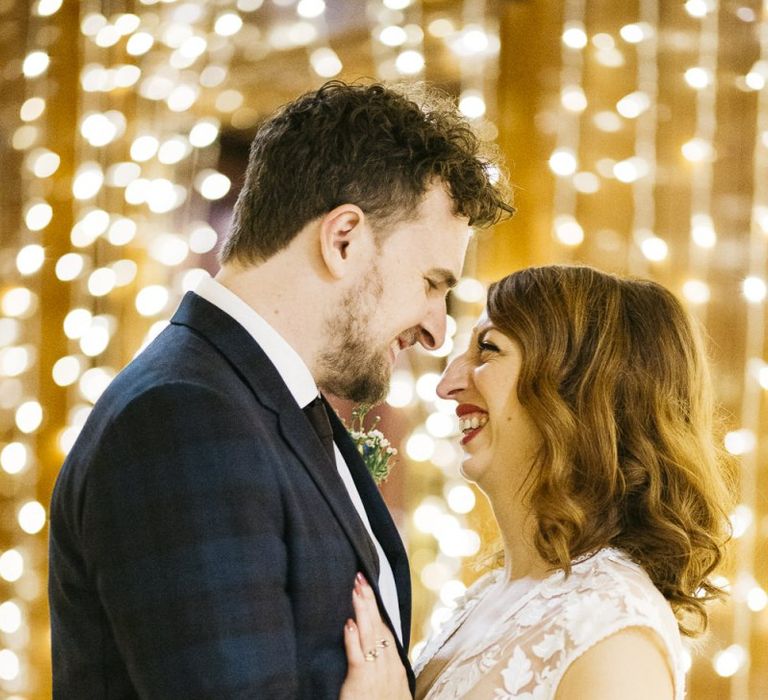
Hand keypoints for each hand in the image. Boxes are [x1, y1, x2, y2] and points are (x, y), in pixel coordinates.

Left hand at [339, 573, 410, 699]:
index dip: (376, 608)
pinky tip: (348, 624)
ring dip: (362, 611)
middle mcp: (388, 666)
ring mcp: (376, 675)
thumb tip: (374, 646)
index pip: (385, 630)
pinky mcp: (361, 684)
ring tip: (355, 590)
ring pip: (370, 637)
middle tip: (360, 577)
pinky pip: (358, 658)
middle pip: (379, 627)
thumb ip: (384, 668)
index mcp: (394, 667)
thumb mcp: (390, 689)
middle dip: (369, 601)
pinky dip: (353, 640)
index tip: (368, 587)